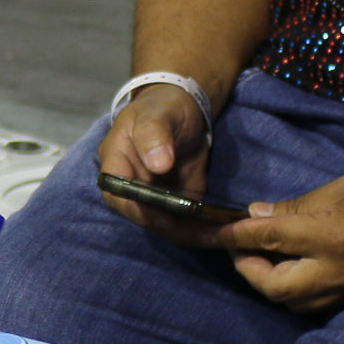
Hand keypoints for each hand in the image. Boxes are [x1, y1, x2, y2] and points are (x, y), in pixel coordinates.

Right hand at [96, 83, 215, 243]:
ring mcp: (156, 200)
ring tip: (223, 236)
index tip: (164, 218)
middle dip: (175, 229)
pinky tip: (227, 231)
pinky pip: (188, 223)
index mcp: (116, 167)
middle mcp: (133, 190)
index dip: (139, 210)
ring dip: (194, 234)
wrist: (183, 109)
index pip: (119, 197)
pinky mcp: (178, 204)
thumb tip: (158, 165)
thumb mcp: (156, 115)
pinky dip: (205, 229)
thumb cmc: (161, 107)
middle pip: (146, 218)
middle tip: (205, 234)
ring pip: (169, 226)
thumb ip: (154, 135)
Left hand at [216, 158, 343, 313]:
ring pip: (294, 302)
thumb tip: (257, 216)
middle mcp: (338, 269)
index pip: (269, 239)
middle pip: (274, 287)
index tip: (217, 229)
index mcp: (332, 235)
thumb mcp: (341, 187)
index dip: (237, 235)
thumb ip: (296, 207)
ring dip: (270, 284)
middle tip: (239, 247)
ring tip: (263, 258)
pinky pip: (317, 301)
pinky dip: (295, 290)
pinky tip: (292, 268)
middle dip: (248, 269)